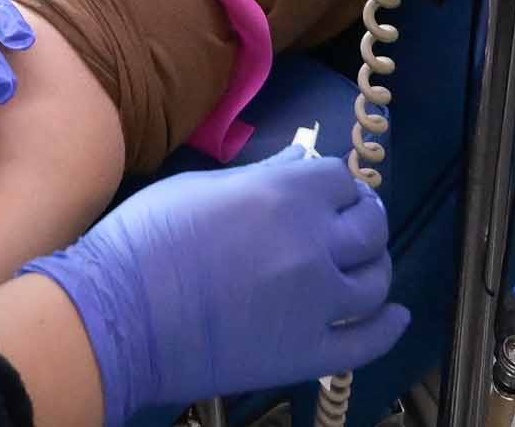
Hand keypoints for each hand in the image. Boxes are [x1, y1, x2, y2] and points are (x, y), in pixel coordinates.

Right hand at [20, 150, 405, 420]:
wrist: (120, 315)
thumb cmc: (147, 241)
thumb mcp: (201, 187)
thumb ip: (261, 176)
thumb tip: (297, 162)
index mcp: (286, 195)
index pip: (341, 179)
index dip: (336, 184)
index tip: (328, 191)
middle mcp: (314, 244)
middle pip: (370, 226)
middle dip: (365, 217)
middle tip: (351, 222)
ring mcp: (317, 303)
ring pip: (375, 281)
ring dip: (376, 267)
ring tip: (365, 265)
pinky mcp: (308, 352)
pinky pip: (365, 341)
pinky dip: (388, 328)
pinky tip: (394, 317)